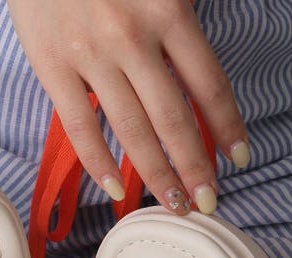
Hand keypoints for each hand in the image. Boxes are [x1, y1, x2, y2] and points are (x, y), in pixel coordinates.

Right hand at [7, 0, 248, 215]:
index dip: (227, 127)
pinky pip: (80, 127)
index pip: (209, 84)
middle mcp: (133, 37)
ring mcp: (91, 55)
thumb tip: (201, 68)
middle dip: (195, 167)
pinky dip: (99, 163)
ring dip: (156, 175)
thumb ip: (181, 14)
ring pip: (132, 130)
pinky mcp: (52, 66)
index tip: (239, 159)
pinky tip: (116, 190)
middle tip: (207, 203)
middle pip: (174, 118)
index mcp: (169, 9)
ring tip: (172, 205)